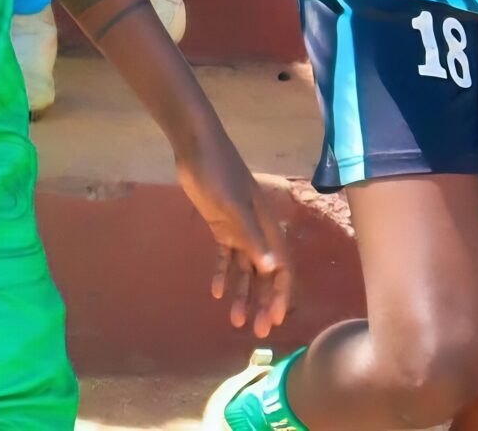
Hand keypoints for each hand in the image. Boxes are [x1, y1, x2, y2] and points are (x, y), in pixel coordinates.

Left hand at [172, 122, 291, 337]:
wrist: (196, 146)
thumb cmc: (219, 172)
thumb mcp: (234, 206)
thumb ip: (252, 237)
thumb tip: (272, 269)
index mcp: (267, 225)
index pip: (282, 267)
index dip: (281, 294)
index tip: (275, 319)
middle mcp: (257, 231)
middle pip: (264, 273)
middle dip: (262, 301)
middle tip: (256, 330)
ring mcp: (238, 228)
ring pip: (244, 268)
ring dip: (241, 293)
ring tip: (234, 320)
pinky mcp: (220, 225)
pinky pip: (225, 256)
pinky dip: (223, 273)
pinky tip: (215, 292)